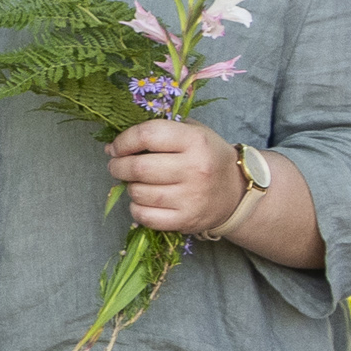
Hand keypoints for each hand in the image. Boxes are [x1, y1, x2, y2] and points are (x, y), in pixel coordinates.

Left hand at [107, 118, 242, 236]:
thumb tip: (115, 144)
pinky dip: (136, 208)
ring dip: (128, 187)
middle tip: (116, 165)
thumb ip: (159, 130)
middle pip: (138, 167)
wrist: (235, 193)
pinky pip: (145, 216)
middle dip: (118, 166)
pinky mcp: (186, 220)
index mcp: (196, 141)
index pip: (148, 135)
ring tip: (135, 182)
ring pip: (138, 192)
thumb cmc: (207, 158)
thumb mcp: (193, 132)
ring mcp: (191, 197)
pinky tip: (142, 201)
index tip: (115, 147)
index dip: (124, 141)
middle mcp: (195, 169)